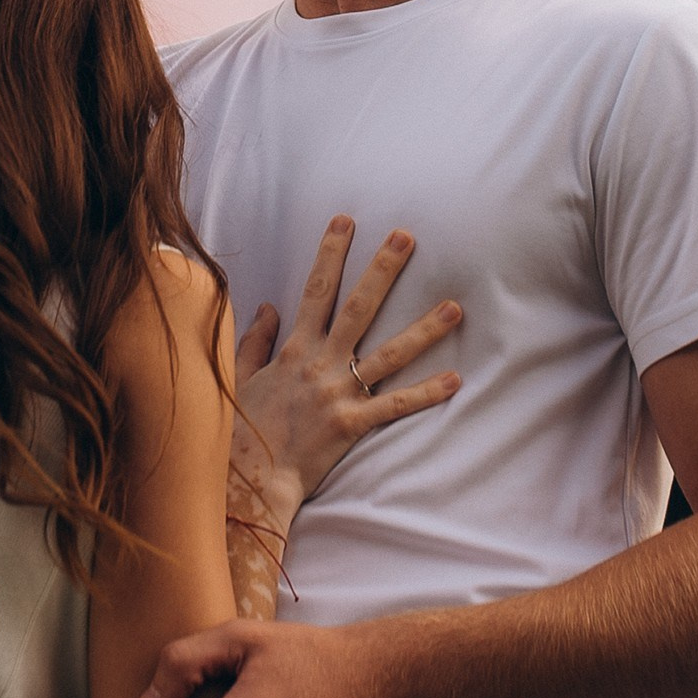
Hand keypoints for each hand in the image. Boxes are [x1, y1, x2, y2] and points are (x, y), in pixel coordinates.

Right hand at [234, 218, 460, 522]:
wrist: (251, 477)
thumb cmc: (244, 428)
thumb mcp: (242, 377)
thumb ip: (256, 340)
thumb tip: (268, 306)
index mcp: (295, 348)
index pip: (317, 290)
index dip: (331, 253)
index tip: (346, 221)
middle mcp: (321, 363)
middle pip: (359, 307)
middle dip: (383, 270)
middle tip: (406, 237)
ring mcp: (340, 393)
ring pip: (390, 354)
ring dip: (424, 330)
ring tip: (454, 307)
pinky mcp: (353, 424)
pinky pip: (396, 405)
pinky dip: (426, 393)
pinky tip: (455, 379)